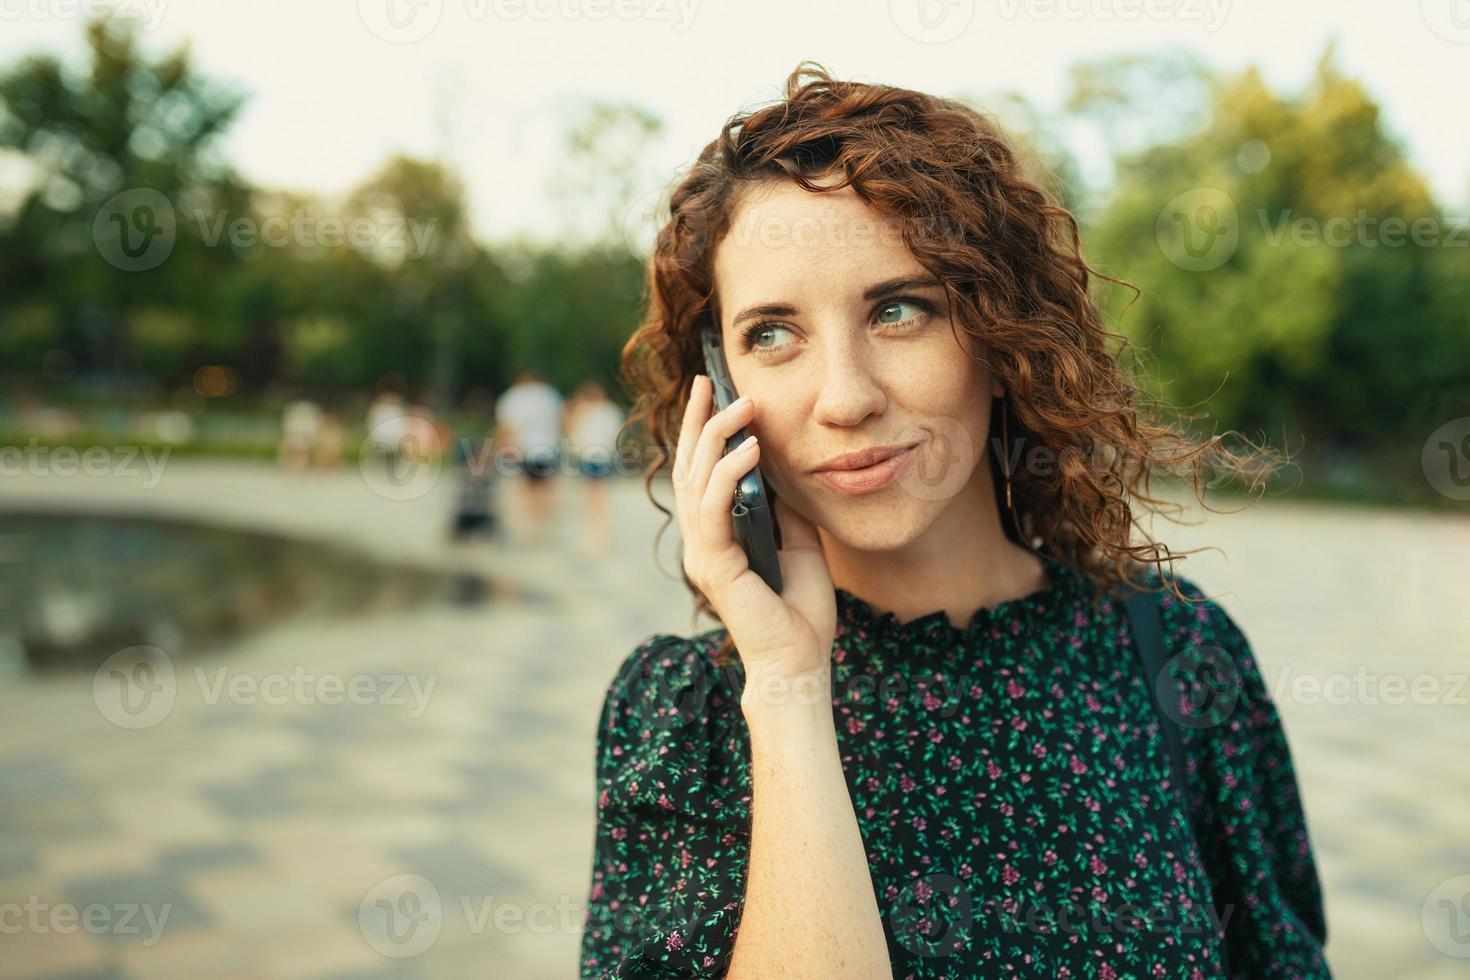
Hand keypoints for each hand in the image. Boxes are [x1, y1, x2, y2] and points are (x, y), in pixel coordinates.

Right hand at [672, 375, 835, 702]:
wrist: (799, 660)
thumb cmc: (798, 609)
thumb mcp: (797, 540)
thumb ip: (782, 506)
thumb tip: (781, 464)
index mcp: (715, 534)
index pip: (699, 471)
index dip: (701, 429)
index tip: (713, 388)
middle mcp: (700, 540)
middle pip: (688, 467)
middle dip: (698, 419)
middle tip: (711, 380)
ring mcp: (702, 553)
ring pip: (696, 480)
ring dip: (716, 437)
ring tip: (742, 405)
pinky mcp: (714, 566)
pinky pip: (715, 508)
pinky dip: (729, 474)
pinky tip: (750, 449)